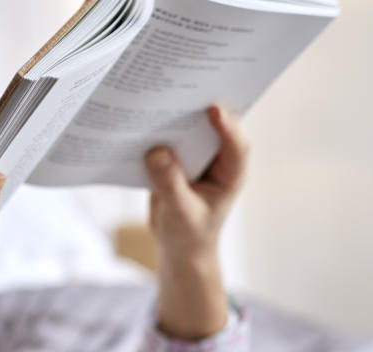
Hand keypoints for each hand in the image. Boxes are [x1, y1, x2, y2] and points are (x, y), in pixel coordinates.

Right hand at [145, 104, 248, 262]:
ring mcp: (196, 154)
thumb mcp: (180, 214)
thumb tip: (156, 152)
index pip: (235, 145)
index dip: (226, 126)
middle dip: (198, 105)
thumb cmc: (188, 234)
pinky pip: (168, 134)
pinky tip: (137, 115)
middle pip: (212, 124)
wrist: (179, 247)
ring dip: (174, 111)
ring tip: (155, 92)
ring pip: (188, 125)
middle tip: (183, 83)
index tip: (212, 108)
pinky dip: (156, 126)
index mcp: (231, 174)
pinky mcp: (176, 155)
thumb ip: (170, 185)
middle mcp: (216, 158)